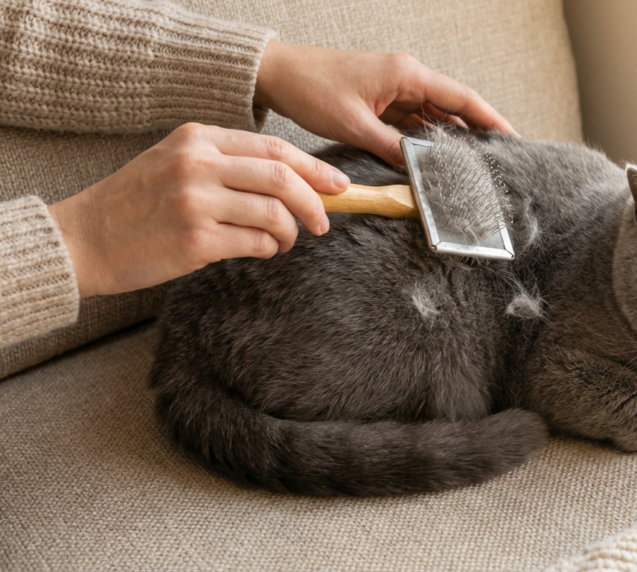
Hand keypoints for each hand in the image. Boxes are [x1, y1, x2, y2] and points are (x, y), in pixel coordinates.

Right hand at [47, 123, 348, 297]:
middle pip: (282, 177)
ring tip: (285, 240)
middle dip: (314, 201)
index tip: (338, 185)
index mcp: (197, 138)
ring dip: (291, 231)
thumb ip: (227, 162)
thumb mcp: (175, 161)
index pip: (274, 148)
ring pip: (275, 213)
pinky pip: (256, 243)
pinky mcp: (195, 240)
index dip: (313, 168)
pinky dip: (269, 248)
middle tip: (324, 221)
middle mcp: (197, 164)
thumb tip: (296, 177)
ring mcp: (195, 202)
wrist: (84, 239)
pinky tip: (262, 250)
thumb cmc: (136, 203)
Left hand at [253, 42, 518, 166]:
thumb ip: (390, 148)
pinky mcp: (382, 101)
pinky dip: (425, 141)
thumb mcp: (353, 124)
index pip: (461, 97)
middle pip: (454, 108)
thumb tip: (419, 171)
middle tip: (498, 161)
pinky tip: (435, 161)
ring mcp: (395, 90)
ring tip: (472, 167)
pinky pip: (413, 123)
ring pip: (434, 118)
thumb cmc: (311, 88)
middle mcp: (406, 78)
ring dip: (450, 141)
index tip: (513, 139)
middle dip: (477, 134)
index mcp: (406, 74)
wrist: (277, 73)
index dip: (490, 120)